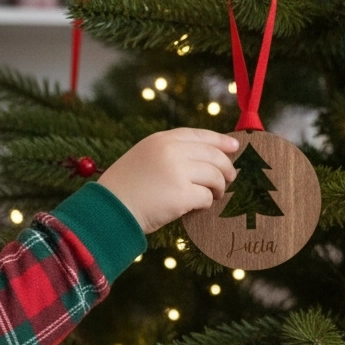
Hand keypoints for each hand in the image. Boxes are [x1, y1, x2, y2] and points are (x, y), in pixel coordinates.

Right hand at [98, 128, 240, 233]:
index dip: (220, 140)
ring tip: (214, 196)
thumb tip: (205, 158)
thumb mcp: (142, 158)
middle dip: (226, 168)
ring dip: (218, 188)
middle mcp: (171, 151)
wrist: (109, 209)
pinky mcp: (183, 194)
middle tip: (229, 179)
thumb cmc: (124, 188)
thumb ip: (168, 153)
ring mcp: (178, 172)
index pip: (199, 134)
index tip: (235, 146)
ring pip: (215, 176)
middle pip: (214, 155)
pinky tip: (196, 207)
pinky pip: (207, 197)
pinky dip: (206, 203)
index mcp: (161, 140)